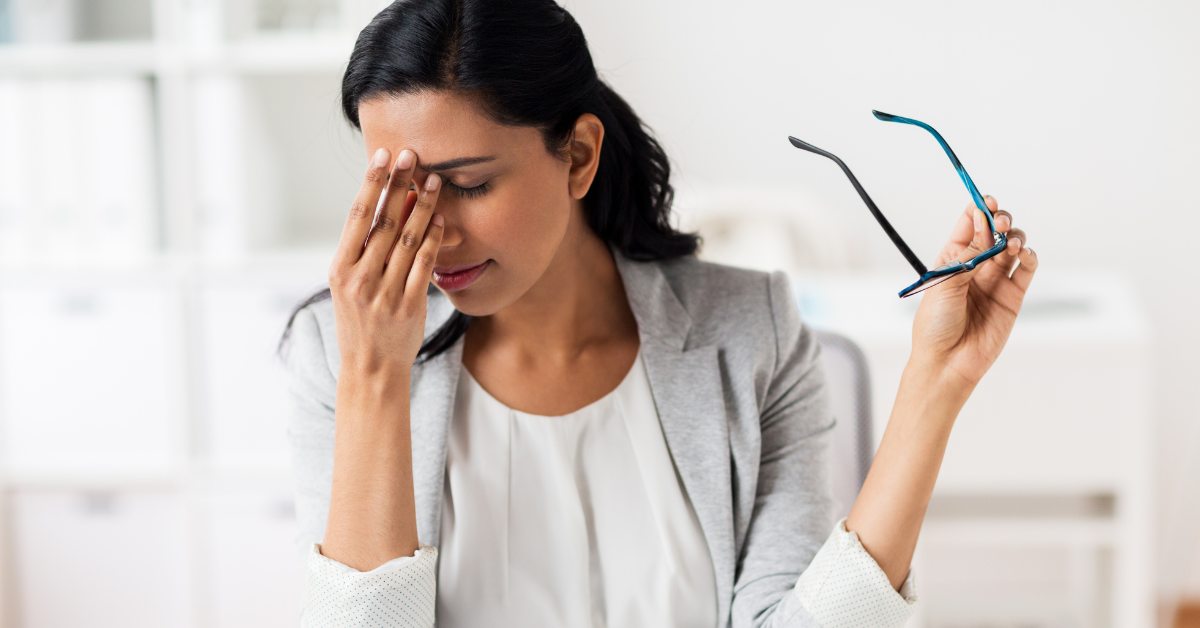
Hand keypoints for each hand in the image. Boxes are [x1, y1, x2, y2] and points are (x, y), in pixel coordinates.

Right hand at [329, 147, 444, 377]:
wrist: (370, 369)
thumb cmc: (360, 322)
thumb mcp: (349, 285)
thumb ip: (364, 249)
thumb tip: (388, 203)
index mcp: (339, 269)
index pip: (357, 216)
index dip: (371, 183)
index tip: (382, 155)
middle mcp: (359, 279)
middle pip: (383, 221)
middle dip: (399, 184)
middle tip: (413, 155)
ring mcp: (384, 293)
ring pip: (407, 239)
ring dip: (423, 207)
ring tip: (435, 181)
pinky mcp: (409, 306)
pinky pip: (424, 265)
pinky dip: (434, 240)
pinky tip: (443, 220)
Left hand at [910, 196, 1038, 387]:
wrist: (947, 362)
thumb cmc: (935, 325)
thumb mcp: (945, 284)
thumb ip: (968, 255)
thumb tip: (983, 224)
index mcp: (952, 259)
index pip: (969, 225)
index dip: (979, 210)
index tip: (987, 201)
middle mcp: (975, 267)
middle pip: (994, 232)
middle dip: (1000, 221)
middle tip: (1000, 222)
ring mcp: (995, 281)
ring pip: (1012, 248)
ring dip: (1015, 238)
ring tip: (1011, 243)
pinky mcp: (1012, 297)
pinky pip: (1025, 270)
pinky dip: (1029, 258)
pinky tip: (1024, 254)